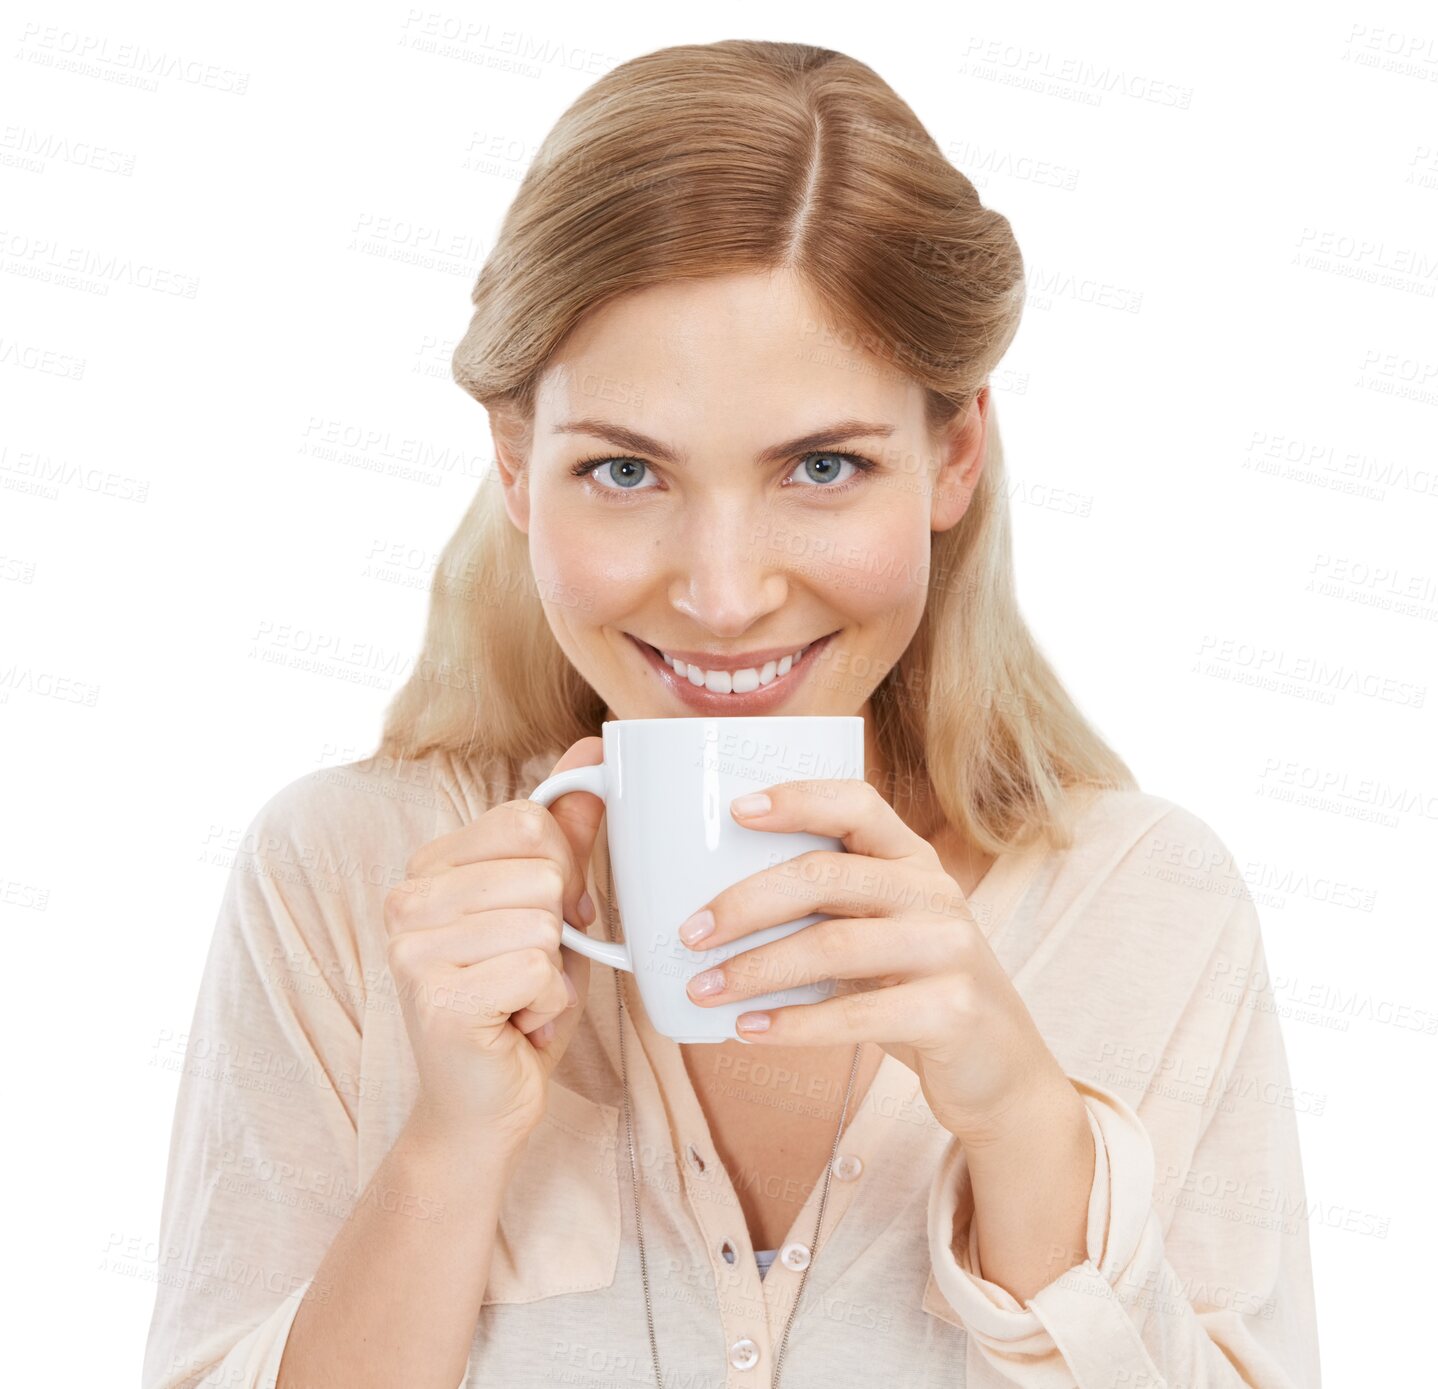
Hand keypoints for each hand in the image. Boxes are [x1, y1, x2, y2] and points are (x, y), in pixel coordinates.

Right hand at [384, 738, 605, 1147]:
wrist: (482, 1107)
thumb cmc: (516, 1002)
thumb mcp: (550, 908)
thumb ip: (568, 833)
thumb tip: (594, 752)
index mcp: (428, 866)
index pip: (528, 819)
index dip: (562, 871)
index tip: (549, 919)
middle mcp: (406, 899)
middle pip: (543, 869)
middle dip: (561, 927)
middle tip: (528, 969)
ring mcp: (413, 948)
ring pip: (545, 922)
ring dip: (554, 972)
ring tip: (518, 998)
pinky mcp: (437, 997)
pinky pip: (542, 969)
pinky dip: (549, 1005)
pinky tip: (515, 1025)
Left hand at [678, 777, 1073, 1146]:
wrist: (1000, 1070)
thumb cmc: (915, 991)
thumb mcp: (880, 935)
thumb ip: (825, 912)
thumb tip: (712, 912)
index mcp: (913, 860)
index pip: (857, 804)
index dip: (797, 800)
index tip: (737, 811)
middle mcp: (935, 893)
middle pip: (826, 878)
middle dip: (745, 904)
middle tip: (690, 934)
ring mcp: (950, 950)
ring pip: (833, 946)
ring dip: (756, 970)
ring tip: (704, 989)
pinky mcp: (953, 1010)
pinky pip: (857, 1014)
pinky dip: (794, 1024)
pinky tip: (749, 1031)